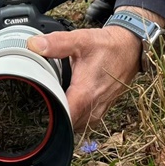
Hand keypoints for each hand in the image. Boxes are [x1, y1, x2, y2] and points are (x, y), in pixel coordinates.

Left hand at [26, 26, 141, 130]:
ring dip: (63, 117)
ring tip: (51, 102)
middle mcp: (93, 107)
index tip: (35, 107)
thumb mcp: (82, 40)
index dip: (47, 115)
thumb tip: (34, 45)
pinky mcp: (100, 110)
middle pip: (66, 125)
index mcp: (86, 93)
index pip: (63, 118)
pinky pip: (83, 121)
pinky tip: (66, 103)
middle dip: (51, 117)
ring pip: (74, 125)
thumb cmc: (108, 46)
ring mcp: (98, 111)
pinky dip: (73, 115)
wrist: (131, 49)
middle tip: (38, 102)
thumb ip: (57, 43)